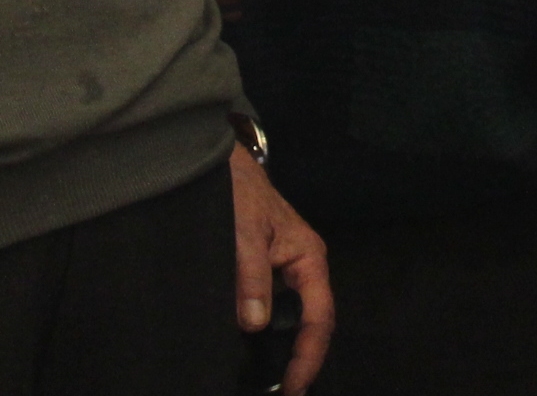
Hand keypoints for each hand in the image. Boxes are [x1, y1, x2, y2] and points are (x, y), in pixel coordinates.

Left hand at [229, 146, 332, 394]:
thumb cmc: (238, 191)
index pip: (319, 317)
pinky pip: (274, 307)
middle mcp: (302, 266)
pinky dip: (269, 332)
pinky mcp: (266, 270)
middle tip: (285, 390)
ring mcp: (285, 269)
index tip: (293, 386)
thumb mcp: (242, 233)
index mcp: (309, 257)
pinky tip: (253, 348)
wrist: (217, 163)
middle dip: (302, 358)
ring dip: (285, 347)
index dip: (309, 355)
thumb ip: (251, 276)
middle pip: (312, 322)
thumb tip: (255, 324)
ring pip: (293, 317)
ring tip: (272, 378)